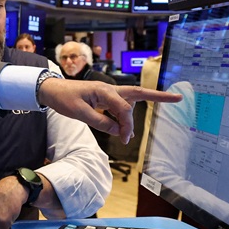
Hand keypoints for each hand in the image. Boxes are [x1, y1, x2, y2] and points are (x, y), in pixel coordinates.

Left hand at [38, 78, 182, 143]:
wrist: (50, 90)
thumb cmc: (63, 99)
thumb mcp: (79, 113)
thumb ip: (100, 122)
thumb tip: (119, 130)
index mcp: (103, 90)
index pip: (123, 108)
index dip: (127, 125)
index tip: (125, 140)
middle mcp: (109, 89)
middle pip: (137, 93)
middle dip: (158, 96)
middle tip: (178, 98)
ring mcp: (107, 92)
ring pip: (128, 103)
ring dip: (132, 117)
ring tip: (127, 137)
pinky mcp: (104, 98)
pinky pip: (119, 106)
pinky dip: (124, 117)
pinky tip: (123, 130)